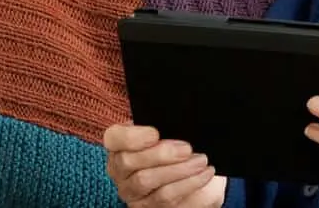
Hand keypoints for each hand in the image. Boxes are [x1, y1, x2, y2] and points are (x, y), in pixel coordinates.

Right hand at [103, 124, 225, 207]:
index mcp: (121, 144)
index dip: (132, 136)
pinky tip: (204, 174)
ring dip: (178, 170)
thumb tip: (177, 119)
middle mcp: (120, 170)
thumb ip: (168, 125)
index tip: (155, 134)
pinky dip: (188, 184)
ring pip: (146, 181)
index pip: (114, 137)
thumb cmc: (180, 145)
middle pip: (129, 162)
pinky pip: (165, 198)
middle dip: (161, 154)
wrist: (197, 171)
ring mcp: (132, 192)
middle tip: (187, 148)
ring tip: (201, 161)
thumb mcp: (173, 131)